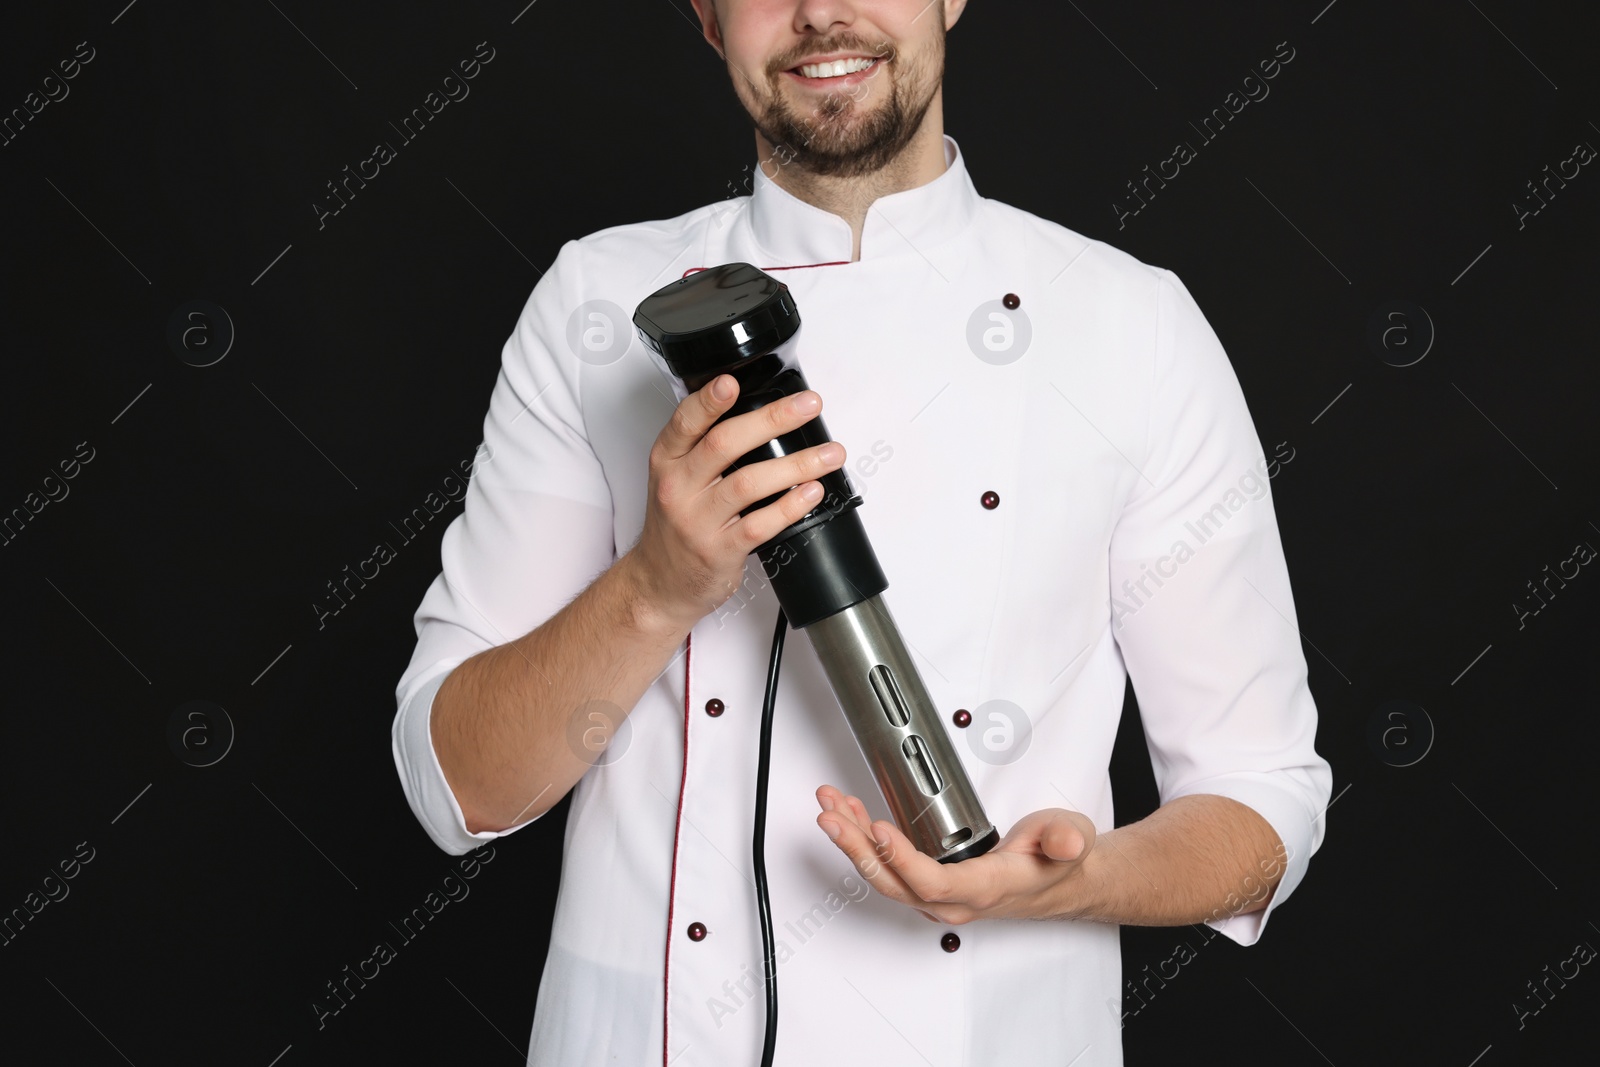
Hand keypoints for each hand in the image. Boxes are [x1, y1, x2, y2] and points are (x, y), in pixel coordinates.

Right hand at [629, 374, 845, 631]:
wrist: (659, 583)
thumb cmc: (677, 525)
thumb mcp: (676, 479)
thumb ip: (705, 448)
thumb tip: (764, 413)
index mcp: (667, 461)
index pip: (685, 422)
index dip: (708, 401)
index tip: (732, 381)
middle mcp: (678, 487)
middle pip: (724, 444)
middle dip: (772, 420)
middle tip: (809, 405)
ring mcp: (697, 521)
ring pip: (749, 483)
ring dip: (796, 465)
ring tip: (830, 455)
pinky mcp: (718, 550)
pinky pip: (760, 525)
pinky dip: (790, 507)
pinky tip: (812, 493)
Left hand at [814, 784, 1097, 924]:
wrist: (1064, 881)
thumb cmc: (1060, 862)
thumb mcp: (1072, 839)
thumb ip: (1066, 839)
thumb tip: (1065, 841)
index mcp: (986, 887)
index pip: (934, 881)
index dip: (901, 857)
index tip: (878, 827)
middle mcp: (955, 899)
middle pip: (894, 880)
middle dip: (856, 846)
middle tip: (831, 813)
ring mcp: (939, 896)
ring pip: (885, 875)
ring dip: (852, 841)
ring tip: (830, 807)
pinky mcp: (931, 885)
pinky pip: (890, 869)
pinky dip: (865, 841)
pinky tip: (852, 816)